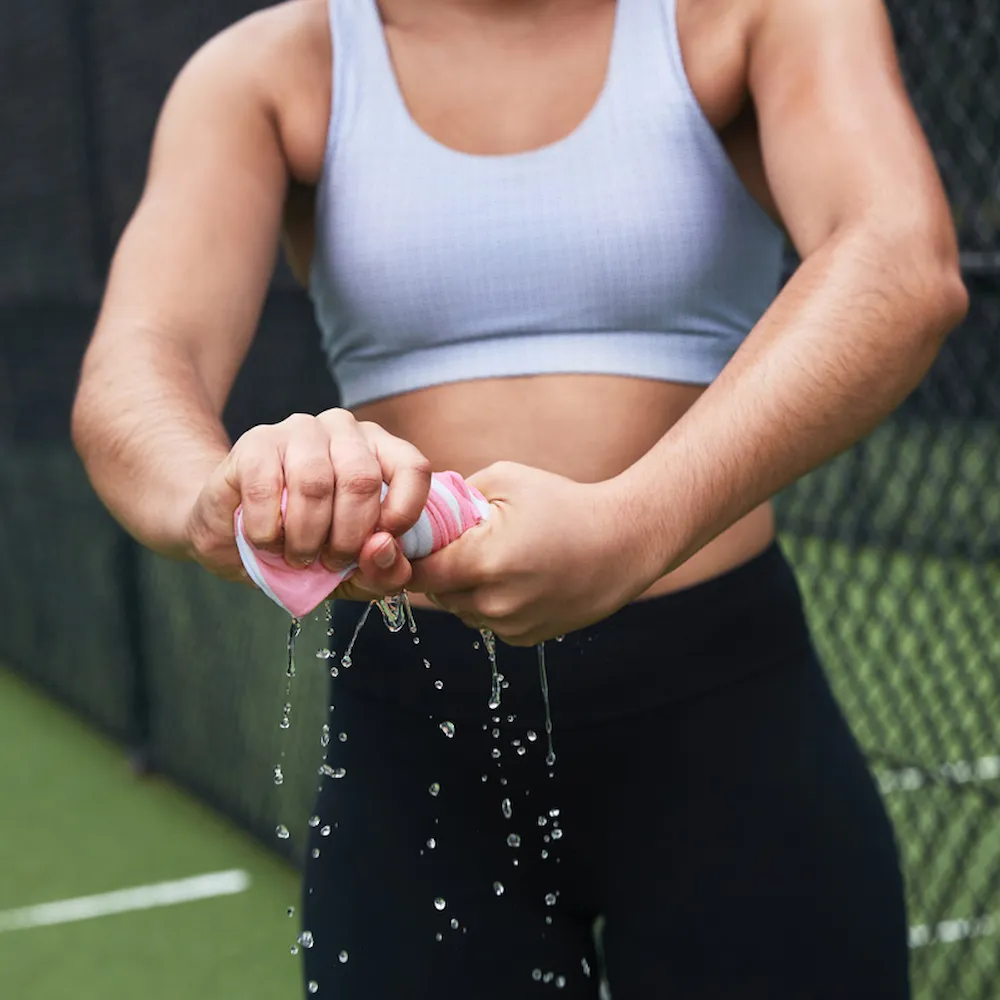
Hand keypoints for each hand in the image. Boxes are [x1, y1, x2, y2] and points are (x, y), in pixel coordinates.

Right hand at [183, 409, 431, 600]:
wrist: (233, 533)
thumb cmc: (306, 544)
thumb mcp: (354, 571)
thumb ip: (383, 570)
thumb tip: (383, 549)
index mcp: (379, 450)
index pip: (413, 468)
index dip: (403, 514)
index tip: (379, 546)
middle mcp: (344, 429)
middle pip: (362, 480)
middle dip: (347, 537)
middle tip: (330, 562)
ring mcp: (299, 429)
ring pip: (315, 483)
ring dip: (306, 537)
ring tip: (297, 557)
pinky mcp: (255, 441)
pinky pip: (266, 488)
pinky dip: (268, 530)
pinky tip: (266, 542)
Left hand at [407, 461, 660, 645]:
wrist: (624, 542)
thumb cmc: (566, 504)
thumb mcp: (508, 479)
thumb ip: (458, 492)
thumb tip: (424, 506)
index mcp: (484, 560)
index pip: (418, 573)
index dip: (410, 558)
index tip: (414, 543)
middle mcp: (494, 602)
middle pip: (438, 594)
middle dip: (440, 570)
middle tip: (460, 544)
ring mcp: (511, 624)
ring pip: (462, 611)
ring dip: (465, 589)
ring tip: (493, 559)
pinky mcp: (526, 638)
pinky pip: (489, 623)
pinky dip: (491, 604)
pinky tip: (516, 578)